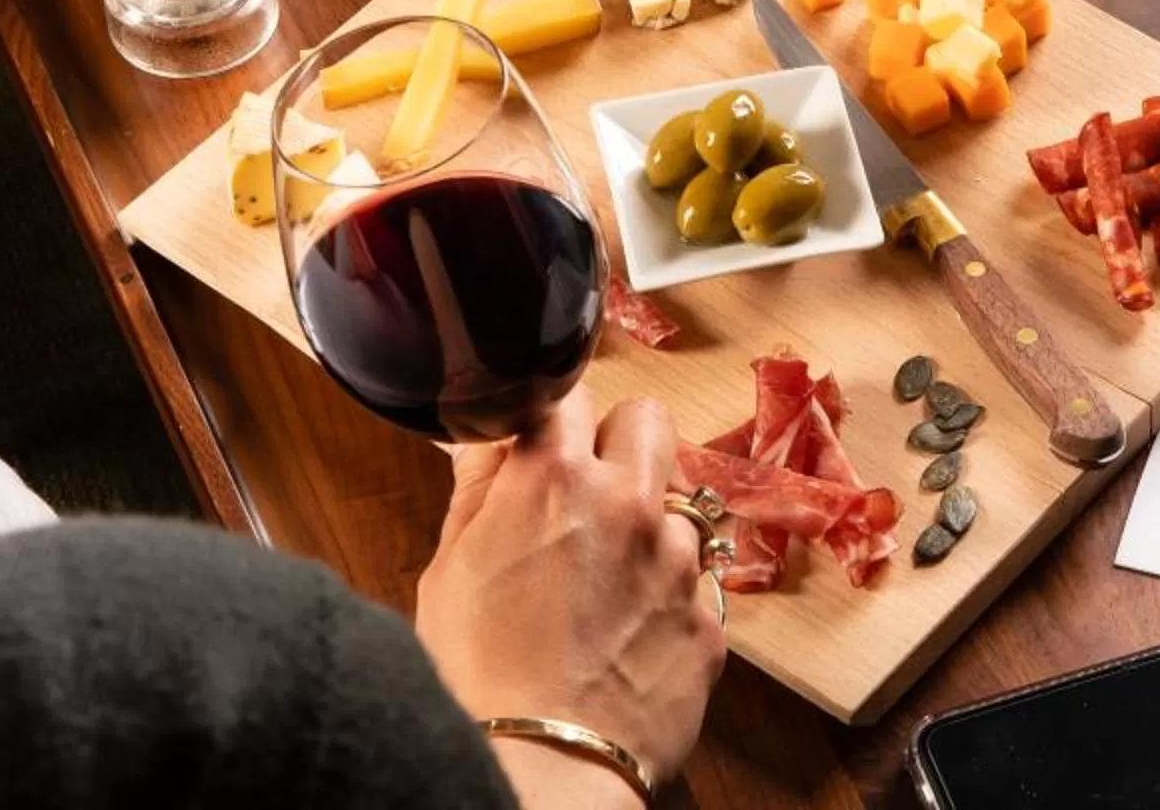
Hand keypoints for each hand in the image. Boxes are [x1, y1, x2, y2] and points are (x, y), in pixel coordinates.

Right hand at [417, 389, 724, 802]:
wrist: (541, 766)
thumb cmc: (477, 675)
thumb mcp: (449, 570)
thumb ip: (477, 489)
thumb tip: (486, 438)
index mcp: (553, 478)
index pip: (569, 392)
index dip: (556, 418)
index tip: (548, 442)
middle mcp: (627, 502)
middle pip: (648, 419)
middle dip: (621, 446)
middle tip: (591, 494)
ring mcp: (678, 560)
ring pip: (679, 505)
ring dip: (649, 529)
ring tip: (609, 584)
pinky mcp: (710, 617)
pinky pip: (698, 583)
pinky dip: (671, 598)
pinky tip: (632, 634)